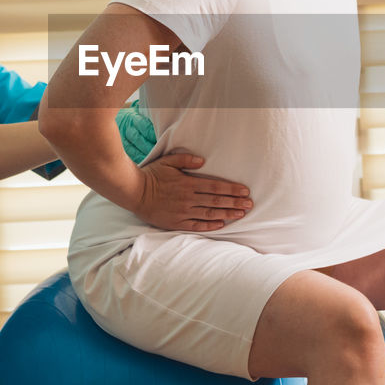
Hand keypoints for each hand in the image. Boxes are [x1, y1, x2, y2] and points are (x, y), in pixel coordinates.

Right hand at [135, 152, 251, 231]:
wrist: (134, 193)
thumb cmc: (152, 175)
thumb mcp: (168, 161)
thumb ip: (186, 159)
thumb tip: (203, 161)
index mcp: (188, 183)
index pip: (215, 187)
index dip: (232, 189)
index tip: (245, 191)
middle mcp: (188, 199)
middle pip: (216, 201)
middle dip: (235, 203)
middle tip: (250, 204)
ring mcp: (183, 212)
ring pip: (210, 213)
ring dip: (227, 214)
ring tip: (241, 214)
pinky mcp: (176, 222)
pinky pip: (197, 225)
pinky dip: (210, 225)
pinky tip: (222, 224)